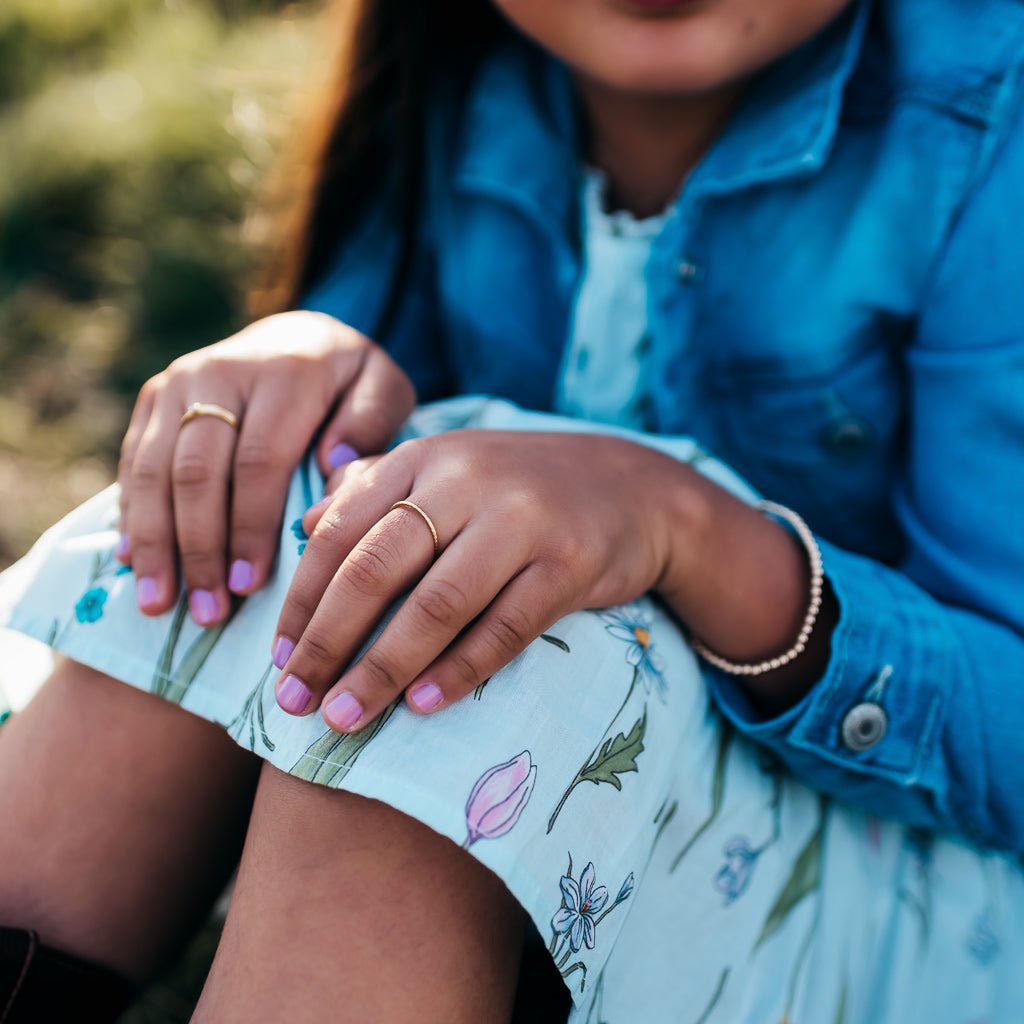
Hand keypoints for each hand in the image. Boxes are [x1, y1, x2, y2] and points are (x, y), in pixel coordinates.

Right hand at [117, 311, 414, 625]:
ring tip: (158, 604)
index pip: (259, 460)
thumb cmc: (350, 381)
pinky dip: (132, 516)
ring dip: (155, 543)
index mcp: (285, 373)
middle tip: (206, 613)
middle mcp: (222, 372)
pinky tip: (134, 565)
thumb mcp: (383, 387)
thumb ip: (371, 420)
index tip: (249, 585)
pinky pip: (132, 461)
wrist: (300, 335)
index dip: (249, 526)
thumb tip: (335, 464)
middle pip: (197, 471)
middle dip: (198, 548)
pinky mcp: (153, 397)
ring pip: (153, 470)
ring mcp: (180, 382)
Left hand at [269, 430, 696, 730]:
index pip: (340, 533)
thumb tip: (303, 529)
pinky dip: (460, 671)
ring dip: (383, 669)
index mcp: (423, 458)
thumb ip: (373, 489)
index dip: (302, 600)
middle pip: (376, 569)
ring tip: (345, 717)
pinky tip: (424, 705)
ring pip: (436, 605)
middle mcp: (465, 481)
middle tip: (295, 702)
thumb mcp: (444, 468)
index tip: (278, 659)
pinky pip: (504, 627)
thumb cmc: (520, 487)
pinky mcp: (568, 564)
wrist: (632, 487)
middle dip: (327, 643)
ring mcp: (521, 521)